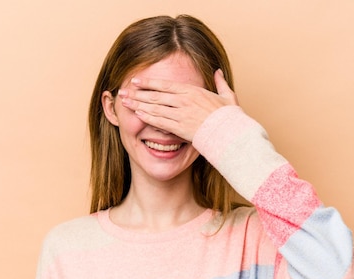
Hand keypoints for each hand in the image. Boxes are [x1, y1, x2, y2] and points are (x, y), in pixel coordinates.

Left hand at [118, 69, 237, 141]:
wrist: (230, 132)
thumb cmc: (230, 117)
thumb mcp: (227, 95)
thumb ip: (220, 83)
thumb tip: (218, 72)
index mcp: (192, 91)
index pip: (165, 85)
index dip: (148, 82)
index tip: (136, 81)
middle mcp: (184, 101)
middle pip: (155, 95)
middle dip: (137, 93)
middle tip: (123, 91)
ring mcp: (181, 114)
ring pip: (155, 108)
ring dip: (138, 104)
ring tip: (125, 102)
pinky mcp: (180, 128)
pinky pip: (160, 122)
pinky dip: (148, 117)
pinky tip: (138, 114)